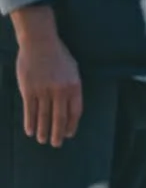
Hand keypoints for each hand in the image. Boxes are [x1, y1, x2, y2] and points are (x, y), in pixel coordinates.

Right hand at [13, 6, 80, 146]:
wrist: (40, 42)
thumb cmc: (58, 55)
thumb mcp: (73, 69)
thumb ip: (72, 87)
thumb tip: (70, 106)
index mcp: (74, 85)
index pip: (75, 111)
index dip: (71, 125)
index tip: (69, 134)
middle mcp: (60, 90)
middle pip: (60, 117)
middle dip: (58, 133)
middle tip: (56, 144)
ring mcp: (44, 91)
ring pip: (44, 116)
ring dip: (43, 130)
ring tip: (42, 141)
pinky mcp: (29, 90)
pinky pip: (30, 110)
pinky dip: (30, 122)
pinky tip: (30, 131)